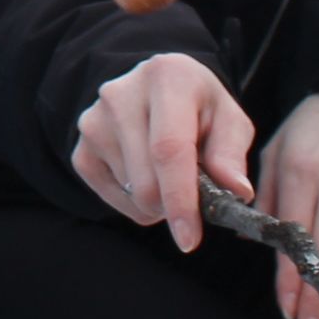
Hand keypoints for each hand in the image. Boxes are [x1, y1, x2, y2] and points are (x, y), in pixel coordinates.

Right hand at [72, 53, 255, 252]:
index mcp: (167, 78)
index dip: (180, 199)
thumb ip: (232, 153)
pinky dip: (134, 203)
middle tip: (194, 195)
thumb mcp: (228, 119)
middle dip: (173, 206)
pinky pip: (110, 197)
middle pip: (146, 182)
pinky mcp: (81, 146)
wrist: (153, 88)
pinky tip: (145, 176)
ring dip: (157, 202)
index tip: (190, 239)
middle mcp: (121, 95)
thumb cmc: (197, 107)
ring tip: (167, 174)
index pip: (169, 149)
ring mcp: (94, 121)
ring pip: (130, 194)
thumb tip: (236, 191)